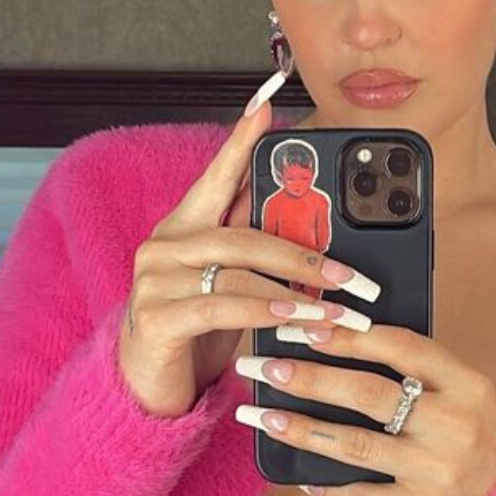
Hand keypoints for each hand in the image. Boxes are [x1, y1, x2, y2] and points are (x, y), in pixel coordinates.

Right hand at [117, 92, 378, 418]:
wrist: (145, 388)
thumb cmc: (193, 334)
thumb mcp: (227, 286)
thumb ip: (252, 250)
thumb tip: (303, 223)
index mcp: (183, 228)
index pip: (216, 177)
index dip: (241, 143)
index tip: (266, 107)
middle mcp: (164, 246)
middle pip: (243, 234)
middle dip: (304, 254)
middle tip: (350, 275)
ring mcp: (155, 280)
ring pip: (238, 271)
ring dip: (295, 291)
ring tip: (335, 309)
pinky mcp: (156, 317)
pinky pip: (222, 306)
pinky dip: (263, 311)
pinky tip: (292, 318)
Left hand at [234, 322, 495, 495]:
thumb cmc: (478, 439)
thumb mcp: (467, 395)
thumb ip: (421, 372)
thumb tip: (343, 338)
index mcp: (468, 386)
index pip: (402, 348)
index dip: (350, 335)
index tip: (306, 326)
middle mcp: (456, 426)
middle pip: (369, 394)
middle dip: (310, 378)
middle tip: (268, 367)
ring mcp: (439, 472)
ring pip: (356, 445)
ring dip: (303, 429)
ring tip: (264, 416)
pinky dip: (326, 486)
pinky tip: (298, 474)